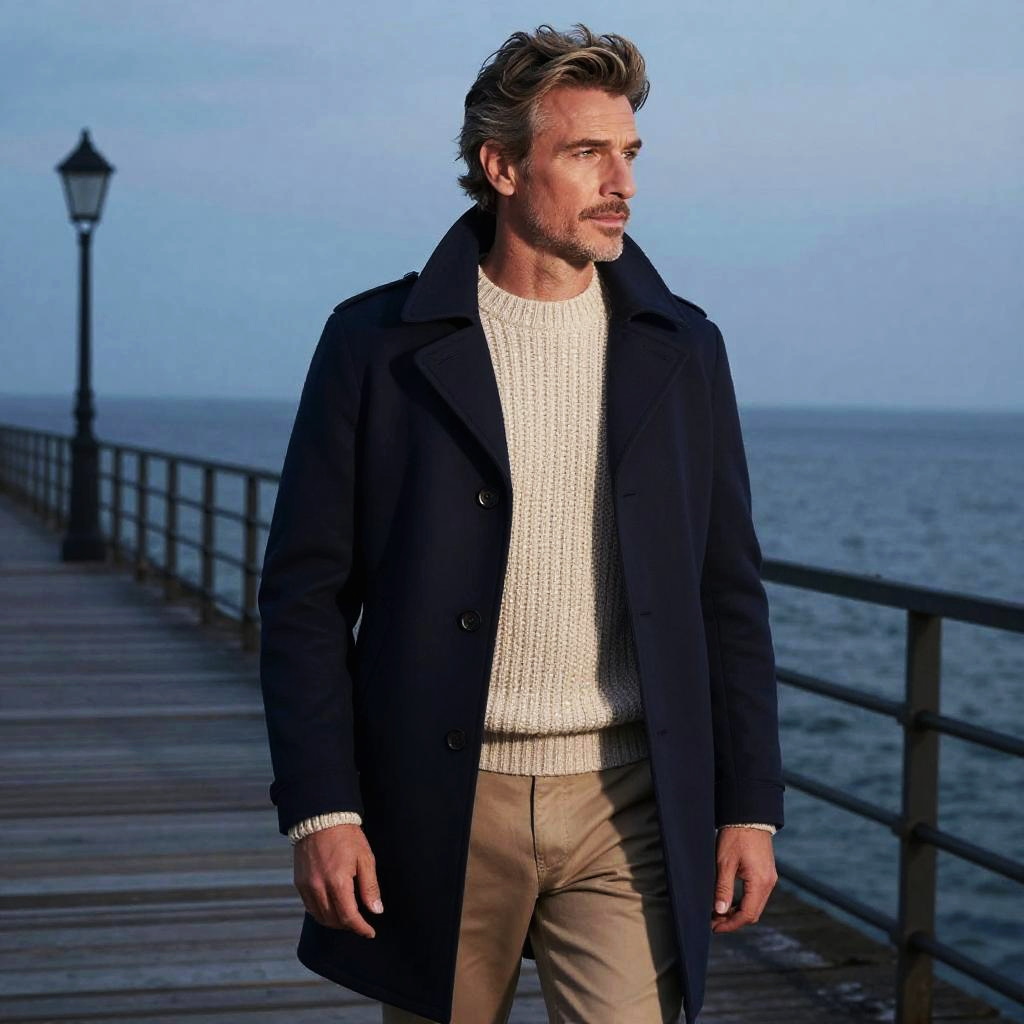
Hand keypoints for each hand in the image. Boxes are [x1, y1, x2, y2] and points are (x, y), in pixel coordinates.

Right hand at [293, 823, 382, 937]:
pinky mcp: (299, 883)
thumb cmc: (347, 836)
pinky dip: (322, 913)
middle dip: (349, 926)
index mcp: (338, 882)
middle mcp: (319, 888)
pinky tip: (332, 908)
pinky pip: (310, 907)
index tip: (370, 932)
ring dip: (335, 922)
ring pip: (321, 917)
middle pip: (334, 920)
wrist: (321, 818)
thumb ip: (370, 887)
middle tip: (361, 923)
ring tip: (348, 918)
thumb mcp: (365, 858)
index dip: (361, 928)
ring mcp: (306, 886)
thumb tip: (376, 911)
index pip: (349, 917)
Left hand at [710, 827, 776, 933]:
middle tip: (713, 923)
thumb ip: (723, 888)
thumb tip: (719, 912)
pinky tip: (729, 901)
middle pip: (753, 913)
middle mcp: (769, 883)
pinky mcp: (766, 873)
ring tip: (718, 913)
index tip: (714, 927)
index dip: (730, 924)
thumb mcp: (724, 863)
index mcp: (760, 882)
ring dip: (738, 912)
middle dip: (733, 921)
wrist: (749, 817)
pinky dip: (743, 902)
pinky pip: (756, 895)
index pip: (747, 914)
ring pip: (755, 905)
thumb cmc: (735, 837)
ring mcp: (769, 878)